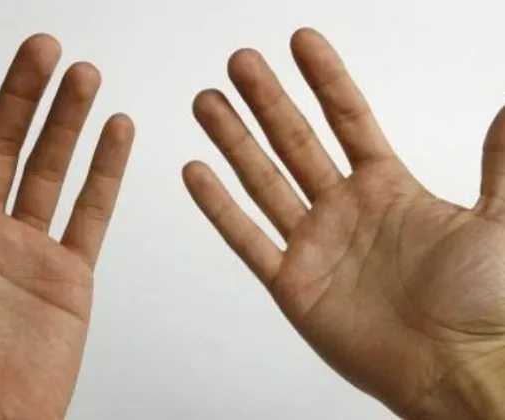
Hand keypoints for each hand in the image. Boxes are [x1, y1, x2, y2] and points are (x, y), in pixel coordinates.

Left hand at [0, 35, 133, 418]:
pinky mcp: (70, 272)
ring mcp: (29, 249)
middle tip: (44, 49)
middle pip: (2, 145)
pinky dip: (106, 172)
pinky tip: (116, 132)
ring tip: (84, 77)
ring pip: (50, 169)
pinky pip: (91, 212)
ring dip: (67, 122)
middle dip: (21, 94)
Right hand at [184, 28, 504, 418]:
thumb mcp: (498, 222)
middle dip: (267, 99)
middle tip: (240, 62)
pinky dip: (219, 207)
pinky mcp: (292, 284)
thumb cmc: (483, 305)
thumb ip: (499, 162)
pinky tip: (197, 172)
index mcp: (387, 189)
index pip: (348, 119)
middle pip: (295, 141)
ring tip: (208, 103)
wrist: (456, 371)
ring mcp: (314, 245)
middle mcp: (344, 211)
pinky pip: (247, 238)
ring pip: (264, 181)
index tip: (302, 42)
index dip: (325, 79)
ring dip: (234, 141)